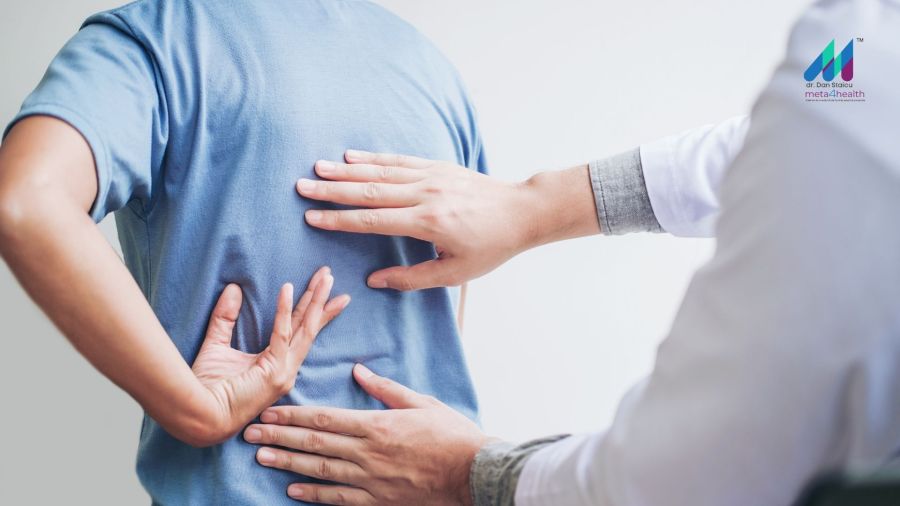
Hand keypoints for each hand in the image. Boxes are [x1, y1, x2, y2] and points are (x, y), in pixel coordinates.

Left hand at [191, 266, 349, 444]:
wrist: (199, 415)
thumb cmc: (205, 388)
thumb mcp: (216, 345)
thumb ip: (225, 318)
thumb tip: (233, 289)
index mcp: (277, 366)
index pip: (300, 332)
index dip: (312, 310)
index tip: (323, 289)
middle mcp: (286, 369)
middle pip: (309, 327)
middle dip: (321, 300)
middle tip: (330, 275)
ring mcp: (284, 372)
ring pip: (305, 329)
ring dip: (315, 300)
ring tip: (325, 277)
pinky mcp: (275, 372)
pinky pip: (282, 334)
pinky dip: (284, 310)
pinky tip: (287, 288)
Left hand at [244, 364, 490, 504]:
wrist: (473, 473)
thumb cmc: (451, 434)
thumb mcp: (421, 402)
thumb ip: (386, 388)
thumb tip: (359, 370)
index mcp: (377, 425)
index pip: (325, 419)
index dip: (293, 416)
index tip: (269, 412)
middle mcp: (368, 452)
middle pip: (314, 444)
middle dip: (280, 437)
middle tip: (250, 433)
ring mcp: (371, 479)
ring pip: (321, 471)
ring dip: (288, 464)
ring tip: (261, 458)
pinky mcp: (378, 500)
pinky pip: (339, 498)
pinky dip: (315, 495)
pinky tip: (292, 491)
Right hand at [296, 151, 536, 290]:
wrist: (522, 212)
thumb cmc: (490, 247)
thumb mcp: (455, 273)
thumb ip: (412, 278)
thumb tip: (374, 281)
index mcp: (429, 223)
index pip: (374, 221)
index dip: (341, 220)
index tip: (313, 218)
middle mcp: (427, 195)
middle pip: (370, 191)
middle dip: (333, 190)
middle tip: (302, 187)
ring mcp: (432, 177)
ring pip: (381, 171)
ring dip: (347, 170)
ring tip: (317, 168)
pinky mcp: (438, 166)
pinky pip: (400, 160)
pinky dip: (374, 158)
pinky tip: (352, 156)